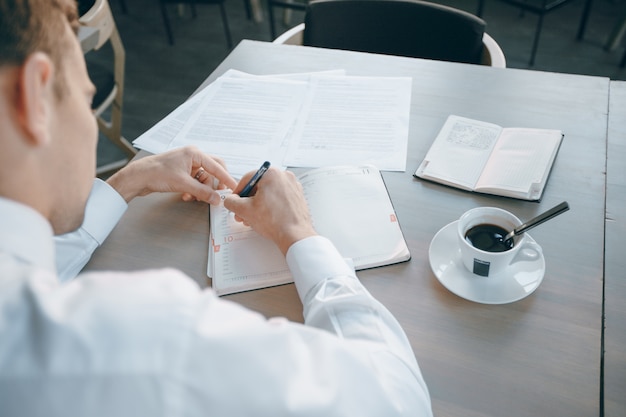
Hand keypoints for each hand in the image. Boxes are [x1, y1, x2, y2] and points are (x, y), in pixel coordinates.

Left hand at [106, 146, 236, 203]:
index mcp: (194, 153)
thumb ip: (203, 192)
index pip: (217, 166)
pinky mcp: (182, 172)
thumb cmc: (157, 174)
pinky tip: (187, 196)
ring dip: (201, 190)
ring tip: (194, 197)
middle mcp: (192, 157)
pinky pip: (195, 182)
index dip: (226, 178)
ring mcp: (187, 164)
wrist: (138, 177)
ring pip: (203, 179)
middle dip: (213, 184)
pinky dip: (194, 190)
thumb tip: (217, 199)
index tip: (234, 187)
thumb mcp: (183, 184)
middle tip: (217, 195)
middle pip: (212, 171)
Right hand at [223, 168, 316, 254]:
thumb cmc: (276, 222)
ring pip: (269, 193)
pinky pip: (279, 198)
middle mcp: (284, 176)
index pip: (247, 179)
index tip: (235, 201)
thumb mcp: (245, 210)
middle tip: (242, 213)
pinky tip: (266, 218)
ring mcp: (293, 186)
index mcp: (271, 174)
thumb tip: (230, 200)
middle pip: (259, 187)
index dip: (237, 192)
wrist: (295, 236)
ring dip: (258, 205)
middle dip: (248, 201)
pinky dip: (271, 206)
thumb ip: (232, 202)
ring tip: (253, 219)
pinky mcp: (297, 197)